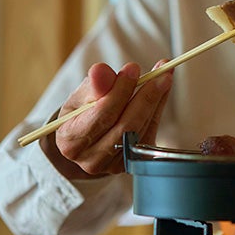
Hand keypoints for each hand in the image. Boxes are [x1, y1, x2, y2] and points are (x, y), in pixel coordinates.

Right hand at [41, 61, 172, 177]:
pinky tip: (162, 90)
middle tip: (160, 73)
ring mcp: (114, 166)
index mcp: (71, 141)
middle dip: (145, 97)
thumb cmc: (82, 113)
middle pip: (126, 126)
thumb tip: (101, 71)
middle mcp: (92, 159)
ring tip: (164, 76)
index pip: (102, 115)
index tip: (133, 68)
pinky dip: (158, 109)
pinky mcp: (133, 162)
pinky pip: (150, 133)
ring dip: (156, 101)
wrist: (86, 135)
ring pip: (141, 130)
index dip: (120, 91)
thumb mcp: (81, 95)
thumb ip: (93, 85)